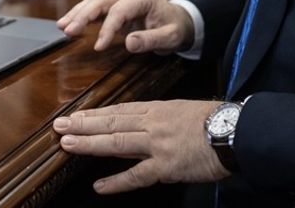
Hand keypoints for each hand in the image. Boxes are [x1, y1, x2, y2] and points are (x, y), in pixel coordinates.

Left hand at [53, 100, 228, 192]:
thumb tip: (136, 125)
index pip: (119, 111)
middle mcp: (153, 124)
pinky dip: (117, 181)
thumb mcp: (181, 110)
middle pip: (112, 123)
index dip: (95, 114)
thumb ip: (158, 118)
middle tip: (59, 126)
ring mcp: (158, 145)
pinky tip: (100, 185)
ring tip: (69, 144)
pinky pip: (137, 176)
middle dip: (84, 125)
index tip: (75, 115)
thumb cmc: (213, 121)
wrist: (235, 131)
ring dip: (91, 144)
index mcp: (157, 109)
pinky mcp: (167, 166)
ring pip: (118, 143)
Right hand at [57, 0, 193, 52]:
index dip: (107, 28)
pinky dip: (81, 14)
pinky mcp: (114, 5)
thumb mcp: (170, 37)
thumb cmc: (175, 28)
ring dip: (77, 13)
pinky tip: (68, 23)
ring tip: (62, 26)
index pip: (120, 10)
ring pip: (94, 1)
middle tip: (68, 30)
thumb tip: (129, 44)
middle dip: (83, 15)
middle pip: (101, 0)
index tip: (98, 47)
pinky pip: (95, 7)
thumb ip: (151, 40)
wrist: (178, 20)